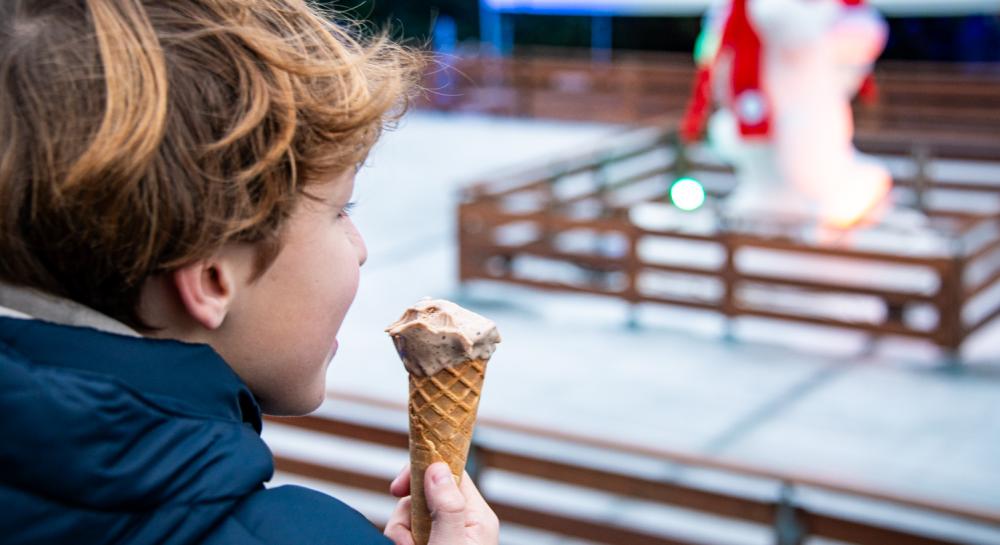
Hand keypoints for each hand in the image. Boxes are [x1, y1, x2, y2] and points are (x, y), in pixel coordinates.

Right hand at [384, 463, 498, 544]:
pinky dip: (400, 541)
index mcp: (477, 516)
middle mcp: (462, 522)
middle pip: (423, 495)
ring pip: (410, 515)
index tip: (398, 488)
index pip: (450, 473)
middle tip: (406, 541)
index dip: (422, 473)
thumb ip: (446, 506)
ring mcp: (446, 534)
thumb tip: (438, 466)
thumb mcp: (451, 543)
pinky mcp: (431, 542)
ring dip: (401, 533)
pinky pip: (406, 531)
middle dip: (406, 516)